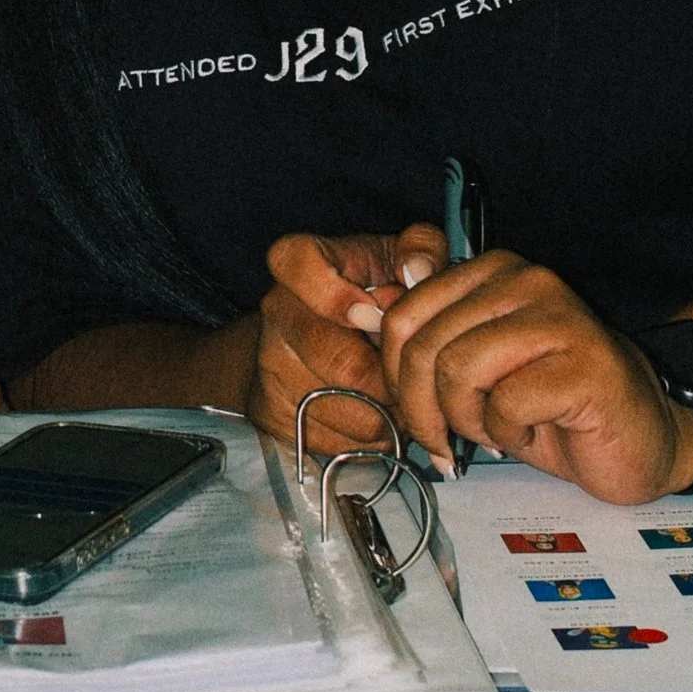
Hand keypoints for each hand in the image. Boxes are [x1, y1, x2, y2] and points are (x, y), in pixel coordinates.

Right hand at [247, 227, 446, 444]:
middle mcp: (278, 312)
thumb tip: (420, 271)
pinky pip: (339, 442)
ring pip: (350, 411)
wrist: (306, 345)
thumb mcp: (395, 260)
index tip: (373, 315)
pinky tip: (376, 413)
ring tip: (401, 394)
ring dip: (390, 412)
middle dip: (394, 376)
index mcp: (300, 264)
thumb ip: (420, 249)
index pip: (295, 264)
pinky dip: (371, 438)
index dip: (336, 295)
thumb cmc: (366, 296)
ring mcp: (272, 365)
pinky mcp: (274, 414)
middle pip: (342, 363)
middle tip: (416, 373)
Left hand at [357, 248, 692, 502]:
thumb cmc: (549, 408)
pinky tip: (534, 429)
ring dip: (468, 419)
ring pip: (458, 370)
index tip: (417, 414)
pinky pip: (506, 401)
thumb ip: (428, 339)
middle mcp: (525, 279)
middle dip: (424, 409)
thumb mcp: (474, 369)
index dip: (395, 377)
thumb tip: (365, 314)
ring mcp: (559, 316)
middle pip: (424, 345)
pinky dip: (508, 431)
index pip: (402, 315)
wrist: (637, 441)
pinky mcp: (585, 362)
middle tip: (447, 441)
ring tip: (497, 430)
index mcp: (492, 271)